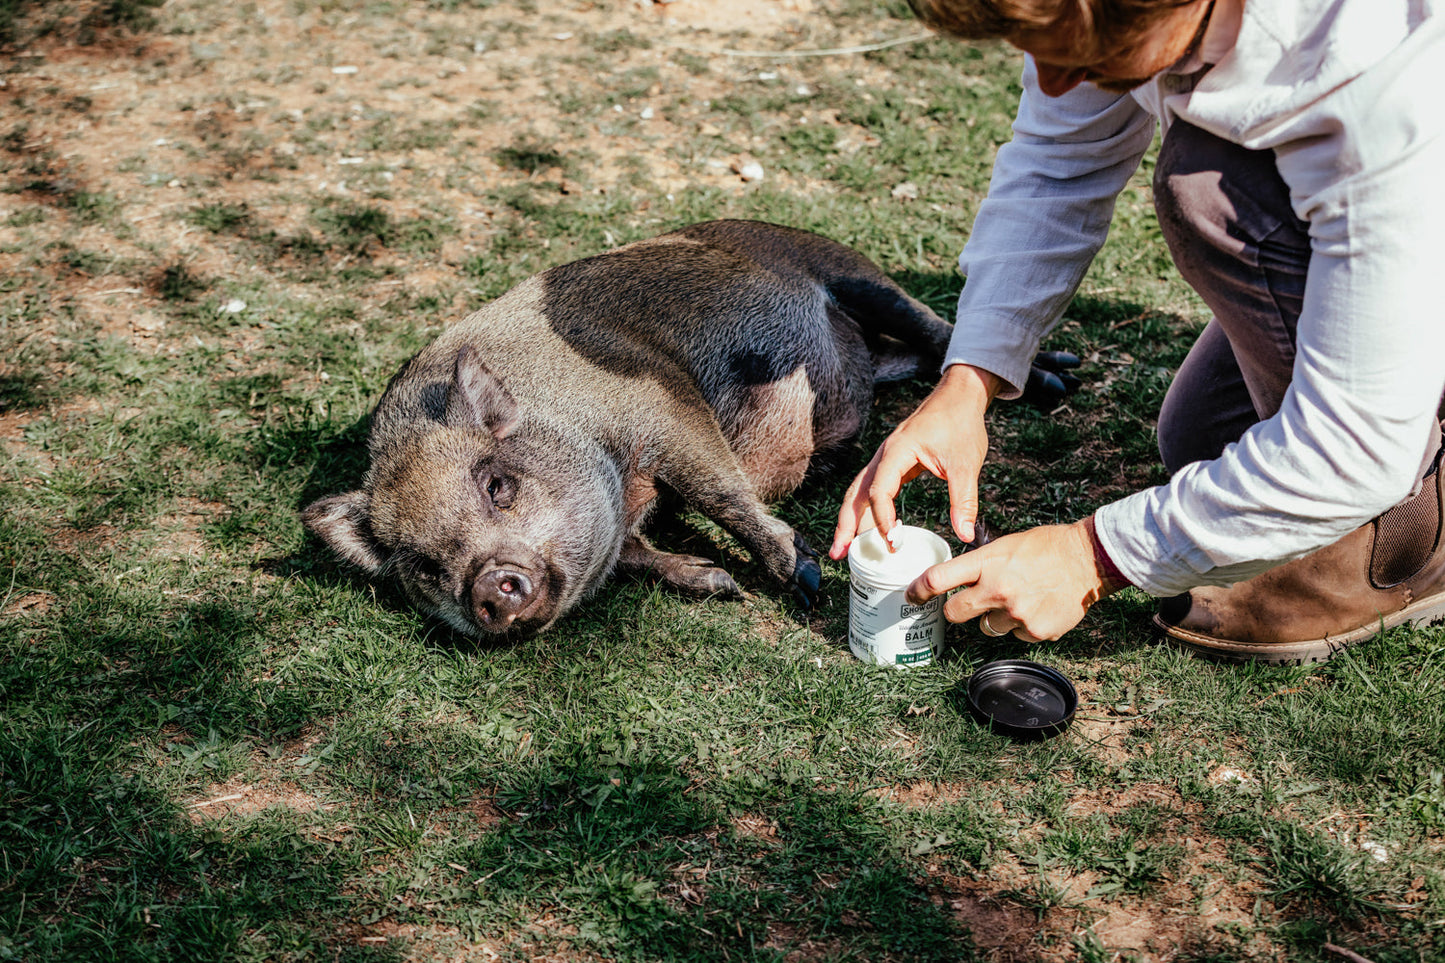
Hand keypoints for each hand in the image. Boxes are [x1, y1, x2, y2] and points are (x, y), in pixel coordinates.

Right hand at [830, 364, 1001, 558]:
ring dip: (849, 519)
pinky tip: (866, 529)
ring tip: (843, 548)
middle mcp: (884, 454)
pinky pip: (872, 488)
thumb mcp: (966, 464)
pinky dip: (866, 509)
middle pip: (856, 492)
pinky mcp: (893, 463)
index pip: (880, 491)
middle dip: (846, 524)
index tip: (893, 542)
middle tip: (839, 553)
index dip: (882, 519)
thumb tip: (965, 535)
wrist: (959, 396)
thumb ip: (964, 500)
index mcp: (898, 450)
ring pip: (859, 491)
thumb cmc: (961, 423)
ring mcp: (886, 458)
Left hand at [905, 518, 1121, 641]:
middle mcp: (997, 589)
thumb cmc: (1046, 547)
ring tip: (1020, 598)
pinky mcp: (1036, 631)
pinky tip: (1038, 607)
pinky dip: (1023, 626)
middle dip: (957, 610)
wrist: (1088, 559)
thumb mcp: (1005, 545)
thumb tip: (957, 581)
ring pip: (988, 627)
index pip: (938, 579)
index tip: (911, 595)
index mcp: (987, 562)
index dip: (918, 590)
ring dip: (997, 617)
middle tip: (970, 602)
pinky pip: (1016, 636)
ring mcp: (1016, 613)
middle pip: (954, 613)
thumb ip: (980, 564)